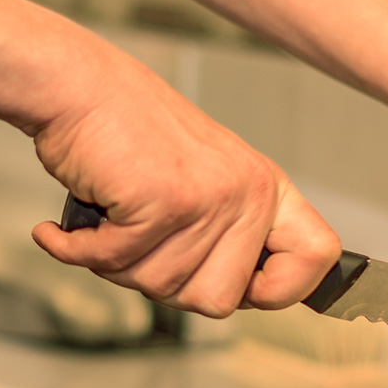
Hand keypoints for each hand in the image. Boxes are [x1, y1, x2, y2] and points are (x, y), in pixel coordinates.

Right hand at [30, 51, 340, 316]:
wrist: (78, 85)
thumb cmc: (128, 134)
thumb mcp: (203, 180)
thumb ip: (229, 235)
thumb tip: (241, 297)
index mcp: (267, 188)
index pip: (319, 256)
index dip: (284, 289)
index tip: (245, 289)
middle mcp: (249, 192)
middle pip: (219, 301)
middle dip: (165, 282)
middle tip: (138, 237)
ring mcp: (212, 198)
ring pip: (163, 288)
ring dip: (118, 261)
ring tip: (112, 213)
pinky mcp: (167, 202)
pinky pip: (119, 264)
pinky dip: (80, 250)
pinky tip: (68, 227)